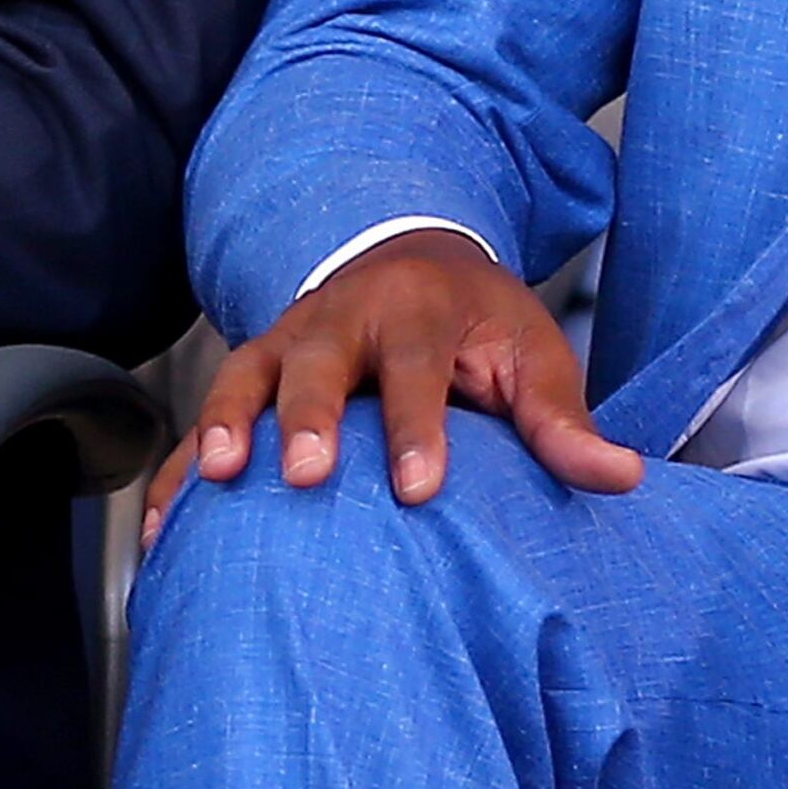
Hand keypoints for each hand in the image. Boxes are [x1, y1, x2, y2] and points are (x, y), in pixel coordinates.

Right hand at [140, 230, 639, 550]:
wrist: (410, 257)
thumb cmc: (475, 320)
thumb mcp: (529, 350)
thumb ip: (561, 417)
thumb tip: (621, 474)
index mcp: (416, 308)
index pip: (415, 367)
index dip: (416, 427)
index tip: (420, 489)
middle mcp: (341, 315)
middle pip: (316, 360)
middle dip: (307, 414)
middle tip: (302, 473)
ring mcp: (286, 339)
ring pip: (244, 375)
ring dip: (227, 425)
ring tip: (217, 480)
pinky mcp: (251, 371)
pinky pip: (205, 419)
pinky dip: (179, 470)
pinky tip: (166, 531)